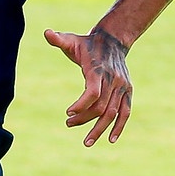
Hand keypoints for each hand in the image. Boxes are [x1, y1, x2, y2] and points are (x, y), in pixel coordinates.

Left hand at [44, 26, 132, 146]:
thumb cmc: (87, 43)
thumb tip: (46, 33)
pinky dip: (120, 126)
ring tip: (86, 142)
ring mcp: (122, 87)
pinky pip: (125, 112)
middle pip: (101, 106)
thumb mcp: (72, 40)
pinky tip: (110, 139)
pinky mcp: (128, 91)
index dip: (81, 105)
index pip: (93, 92)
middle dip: (84, 119)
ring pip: (112, 113)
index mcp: (98, 70)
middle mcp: (113, 80)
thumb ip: (59, 39)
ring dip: (100, 129)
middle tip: (68, 124)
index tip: (68, 112)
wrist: (113, 40)